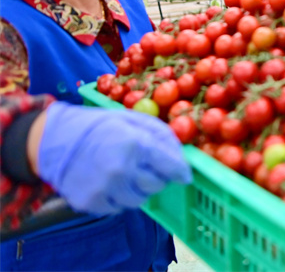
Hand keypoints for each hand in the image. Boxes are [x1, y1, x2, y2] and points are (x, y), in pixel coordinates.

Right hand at [37, 102, 191, 215]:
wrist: (56, 139)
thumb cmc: (100, 127)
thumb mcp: (133, 120)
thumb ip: (161, 137)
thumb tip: (181, 159)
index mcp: (134, 144)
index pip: (170, 166)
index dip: (181, 172)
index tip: (184, 176)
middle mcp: (120, 169)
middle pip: (156, 186)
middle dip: (157, 178)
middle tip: (147, 169)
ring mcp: (104, 188)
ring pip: (139, 200)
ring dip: (138, 190)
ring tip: (126, 174)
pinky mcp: (90, 202)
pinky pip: (118, 208)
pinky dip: (119, 198)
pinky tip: (110, 182)